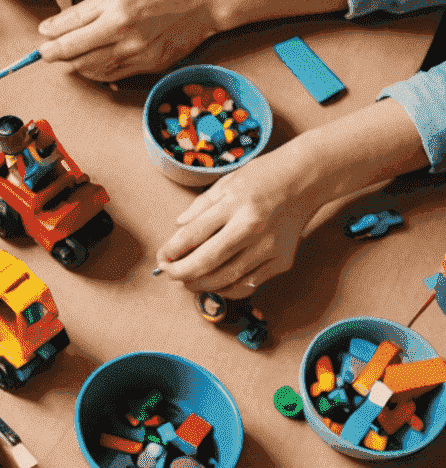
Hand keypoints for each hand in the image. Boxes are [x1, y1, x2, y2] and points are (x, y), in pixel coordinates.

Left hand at [37, 0, 218, 81]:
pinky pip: (108, 75)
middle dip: (53, 54)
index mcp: (117, 9)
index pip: (69, 30)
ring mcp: (137, 55)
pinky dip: (92, 70)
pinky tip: (90, 60)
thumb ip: (87, 7)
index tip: (41, 37)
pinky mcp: (147, 67)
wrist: (204, 1)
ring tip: (69, 53)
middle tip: (45, 51)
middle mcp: (125, 35)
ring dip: (72, 63)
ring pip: (88, 69)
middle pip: (73, 54)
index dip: (48, 37)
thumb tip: (54, 25)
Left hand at [154, 138, 323, 290]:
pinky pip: (248, 285)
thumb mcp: (225, 183)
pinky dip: (226, 289)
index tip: (161, 257)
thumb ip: (199, 208)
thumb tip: (177, 229)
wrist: (306, 179)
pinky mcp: (282, 261)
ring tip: (186, 281)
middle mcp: (251, 227)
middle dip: (180, 272)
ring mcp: (269, 247)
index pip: (192, 235)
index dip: (170, 251)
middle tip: (168, 272)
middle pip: (206, 262)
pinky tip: (214, 284)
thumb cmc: (263, 178)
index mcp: (233, 204)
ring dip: (200, 284)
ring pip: (225, 279)